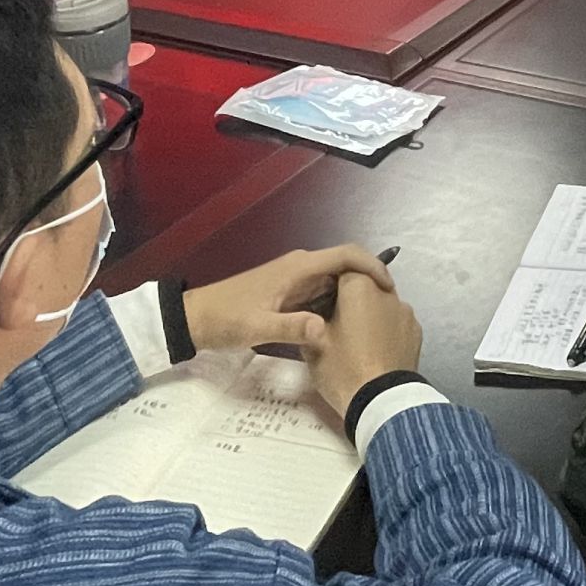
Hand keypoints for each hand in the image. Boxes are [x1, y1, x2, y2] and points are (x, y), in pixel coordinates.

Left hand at [184, 245, 397, 355]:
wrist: (196, 318)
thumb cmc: (226, 319)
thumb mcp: (257, 328)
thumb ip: (292, 328)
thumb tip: (326, 330)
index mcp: (299, 268)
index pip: (346, 255)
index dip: (373, 265)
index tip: (389, 289)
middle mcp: (301, 268)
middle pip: (345, 267)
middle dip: (368, 284)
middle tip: (384, 313)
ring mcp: (295, 280)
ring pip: (335, 283)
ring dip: (353, 298)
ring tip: (369, 323)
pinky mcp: (290, 293)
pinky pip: (322, 294)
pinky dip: (337, 306)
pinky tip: (342, 329)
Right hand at [311, 264, 423, 419]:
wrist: (381, 401)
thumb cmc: (342, 368)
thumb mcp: (313, 346)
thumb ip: (310, 321)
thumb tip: (313, 316)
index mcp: (359, 287)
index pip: (342, 269)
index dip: (329, 285)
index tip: (320, 304)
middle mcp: (386, 292)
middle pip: (365, 286)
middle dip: (351, 301)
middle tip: (336, 326)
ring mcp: (406, 311)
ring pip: (382, 305)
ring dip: (370, 315)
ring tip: (358, 343)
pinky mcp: (417, 331)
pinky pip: (396, 323)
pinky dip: (386, 331)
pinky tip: (376, 351)